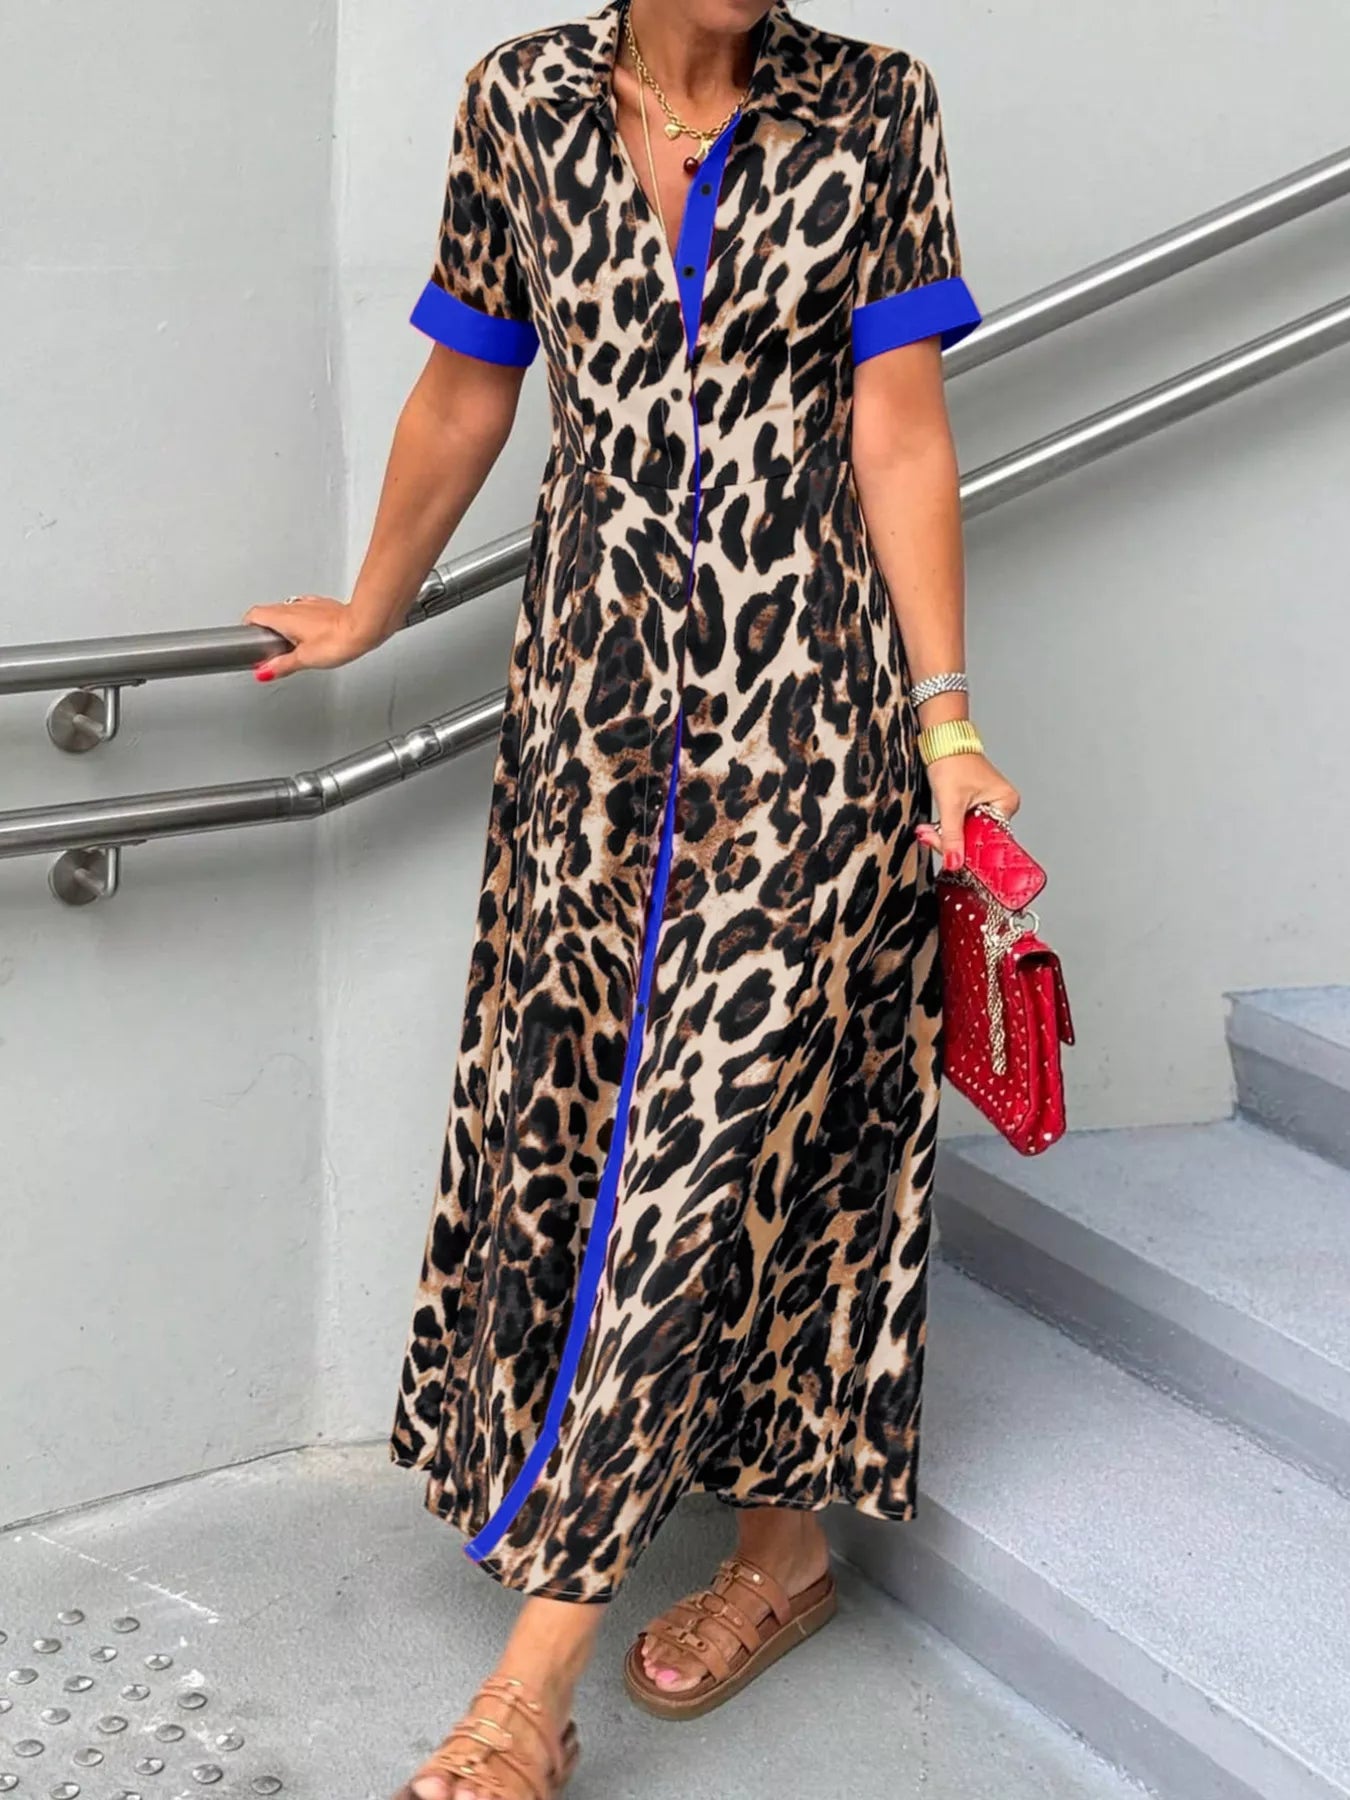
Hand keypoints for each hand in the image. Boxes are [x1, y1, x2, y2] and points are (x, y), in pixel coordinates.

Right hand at [241, 595, 386, 680]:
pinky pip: (306, 610)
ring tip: (291, 643)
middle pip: (270, 612)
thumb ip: (281, 665)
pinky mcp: (326, 606)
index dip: (248, 625)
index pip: (254, 614)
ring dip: (285, 624)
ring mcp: (311, 604)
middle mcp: (295, 606)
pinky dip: (303, 621)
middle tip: (268, 646)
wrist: (365, 626)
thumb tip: (264, 672)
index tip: (248, 637)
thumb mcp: (304, 659)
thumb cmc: (339, 639)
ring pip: (288, 610)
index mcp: (283, 617)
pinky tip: (312, 633)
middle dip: (266, 628)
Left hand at [915, 753, 1019, 872]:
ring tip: (928, 831)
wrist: (940, 740)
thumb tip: (955, 863)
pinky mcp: (973, 804)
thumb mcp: (950, 803)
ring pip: (967, 833)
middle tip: (930, 838)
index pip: (991, 840)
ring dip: (946, 835)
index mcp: (1005, 802)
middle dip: (953, 842)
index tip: (953, 860)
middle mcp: (1001, 804)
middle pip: (978, 838)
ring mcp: (987, 804)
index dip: (970, 851)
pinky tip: (934, 828)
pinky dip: (947, 828)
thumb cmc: (951, 760)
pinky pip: (962, 824)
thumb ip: (952, 836)